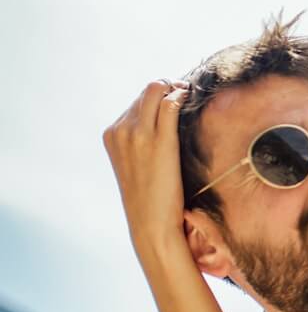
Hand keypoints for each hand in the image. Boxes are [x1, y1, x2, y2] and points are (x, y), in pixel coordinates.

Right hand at [103, 79, 188, 258]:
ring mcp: (138, 134)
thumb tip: (161, 123)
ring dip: (176, 89)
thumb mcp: (135, 165)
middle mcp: (121, 130)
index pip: (136, 101)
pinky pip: (170, 103)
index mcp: (112, 135)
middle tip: (186, 94)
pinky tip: (191, 100)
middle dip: (167, 88)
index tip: (174, 99)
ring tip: (190, 96)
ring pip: (157, 90)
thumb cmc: (149, 197)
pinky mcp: (160, 141)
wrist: (151, 223)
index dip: (157, 96)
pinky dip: (182, 95)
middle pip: (147, 91)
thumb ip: (140, 141)